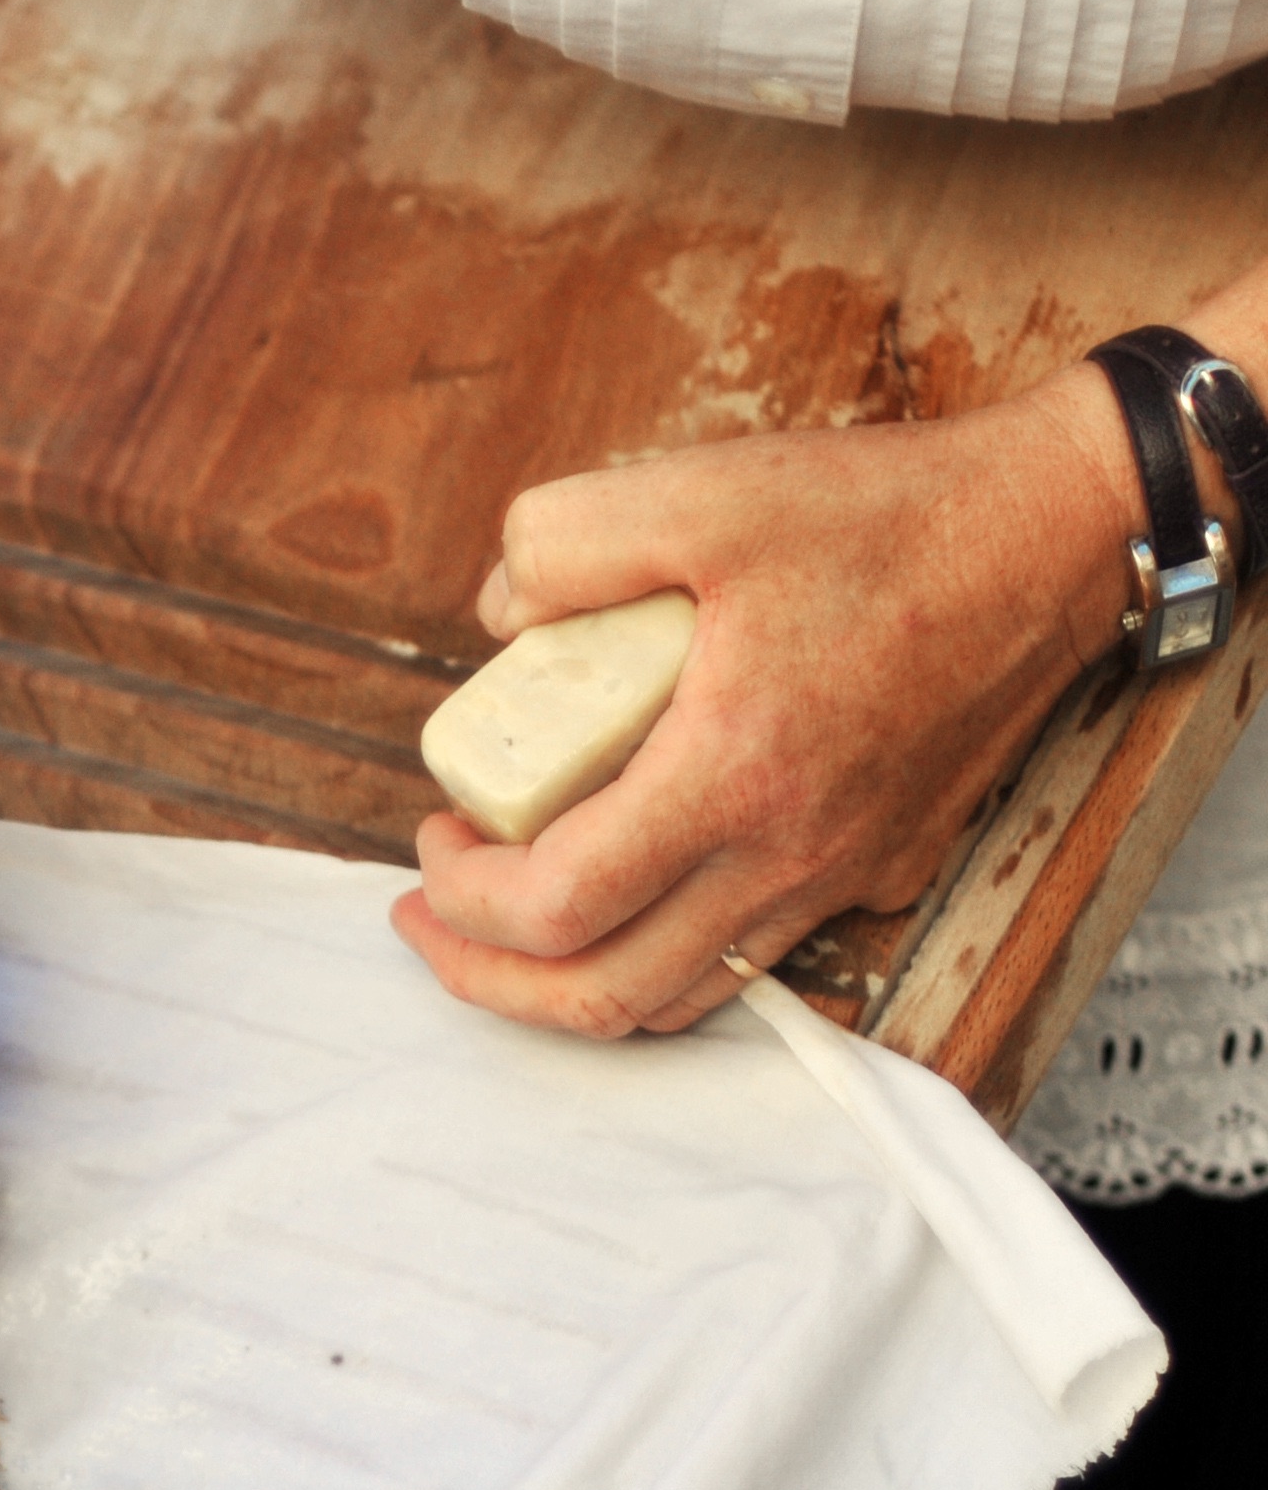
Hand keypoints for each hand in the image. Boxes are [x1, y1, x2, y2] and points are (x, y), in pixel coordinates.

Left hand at [391, 382, 1139, 1035]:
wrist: (1057, 533)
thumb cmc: (891, 515)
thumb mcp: (703, 491)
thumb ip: (568, 540)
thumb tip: (499, 612)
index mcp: (732, 775)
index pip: (558, 908)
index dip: (464, 899)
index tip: (434, 835)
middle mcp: (788, 853)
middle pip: (604, 995)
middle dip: (489, 975)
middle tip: (432, 915)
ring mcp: (842, 873)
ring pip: (680, 997)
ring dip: (570, 981)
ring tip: (506, 919)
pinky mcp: (883, 866)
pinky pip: (754, 958)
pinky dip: (664, 953)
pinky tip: (628, 889)